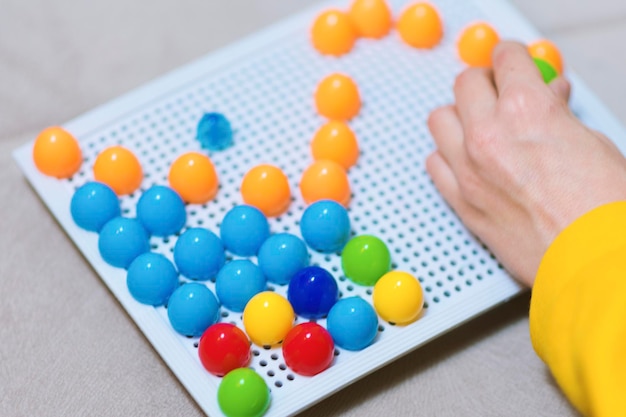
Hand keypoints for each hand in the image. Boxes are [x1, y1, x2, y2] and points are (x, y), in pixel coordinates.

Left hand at [426, 41, 625, 285]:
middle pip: (465, 83)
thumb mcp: (591, 142)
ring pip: (439, 120)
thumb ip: (558, 114)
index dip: (511, 56)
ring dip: (459, 117)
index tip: (511, 61)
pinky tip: (467, 161)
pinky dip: (447, 156)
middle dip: (484, 82)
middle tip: (500, 94)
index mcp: (526, 110)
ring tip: (480, 127)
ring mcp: (467, 170)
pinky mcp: (459, 202)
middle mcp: (487, 135)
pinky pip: (433, 163)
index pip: (504, 58)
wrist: (593, 264)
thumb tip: (548, 96)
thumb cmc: (602, 208)